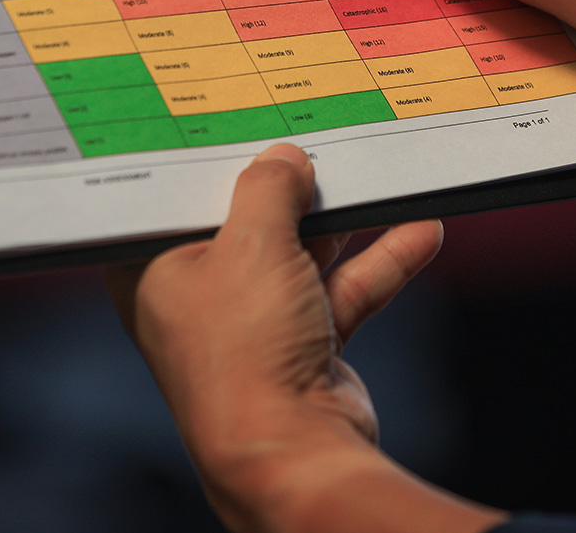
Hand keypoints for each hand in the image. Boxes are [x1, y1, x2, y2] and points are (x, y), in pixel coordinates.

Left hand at [106, 145, 499, 532]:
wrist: (294, 456)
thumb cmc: (244, 354)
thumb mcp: (253, 244)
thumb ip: (269, 189)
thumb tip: (284, 159)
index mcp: (154, 269)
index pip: (176, 199)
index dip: (207, 159)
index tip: (239, 119)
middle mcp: (201, 294)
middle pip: (247, 220)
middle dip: (290, 186)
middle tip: (318, 139)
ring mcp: (256, 321)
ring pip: (303, 251)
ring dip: (346, 220)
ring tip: (376, 174)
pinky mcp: (306, 342)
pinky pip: (345, 287)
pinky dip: (381, 260)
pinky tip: (421, 229)